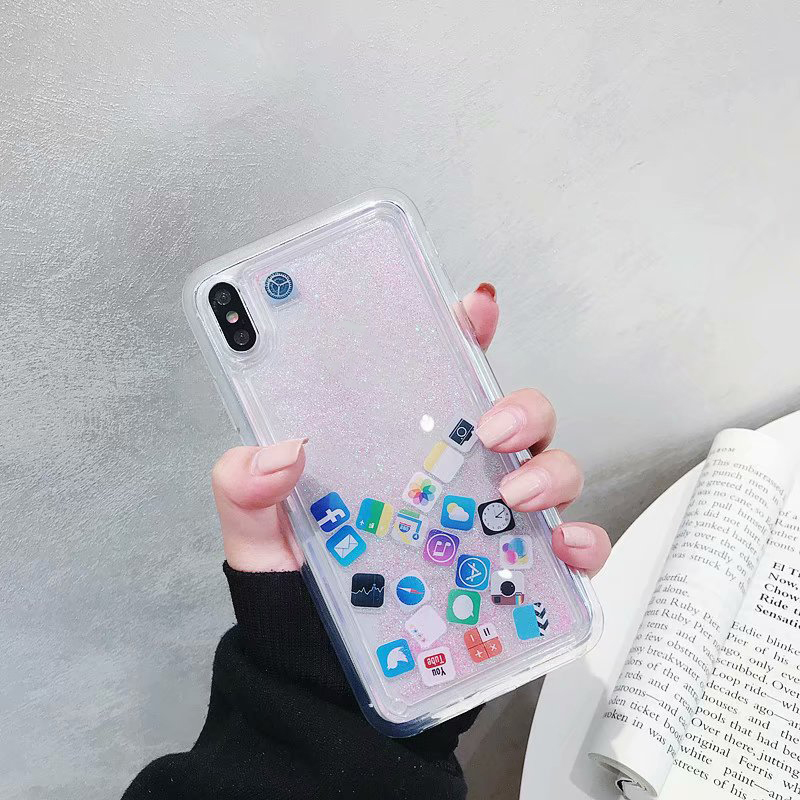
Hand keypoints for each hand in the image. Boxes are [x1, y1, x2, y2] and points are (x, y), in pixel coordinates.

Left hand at [211, 283, 610, 575]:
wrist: (324, 678)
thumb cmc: (303, 591)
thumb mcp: (261, 533)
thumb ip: (248, 488)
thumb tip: (274, 453)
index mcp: (400, 446)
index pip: (441, 373)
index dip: (465, 331)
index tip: (475, 309)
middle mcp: (455, 475)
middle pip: (514, 415)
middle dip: (520, 407)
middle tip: (491, 429)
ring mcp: (490, 522)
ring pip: (550, 470)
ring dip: (548, 473)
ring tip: (514, 498)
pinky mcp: (516, 572)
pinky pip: (569, 548)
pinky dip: (581, 543)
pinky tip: (564, 549)